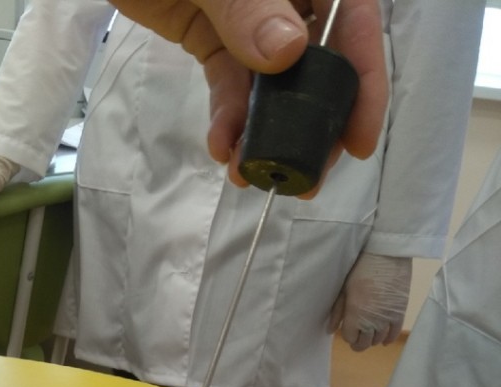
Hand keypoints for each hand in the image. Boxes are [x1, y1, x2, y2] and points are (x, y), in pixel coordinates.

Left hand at [110, 1, 387, 181]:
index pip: (352, 19)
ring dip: (263, 132)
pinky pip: (230, 83)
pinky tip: (221, 146)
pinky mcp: (216, 37)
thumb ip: (248, 6)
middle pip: (318, 61)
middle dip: (310, 124)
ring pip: (273, 82)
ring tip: (248, 174)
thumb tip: (289, 50)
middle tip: (303, 177)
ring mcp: (251, 17)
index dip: (363, 79)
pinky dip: (227, 116)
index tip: (358, 139)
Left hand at [329, 253, 412, 350]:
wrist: (387, 255)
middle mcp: (372, 321)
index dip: (348, 336)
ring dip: (372, 339)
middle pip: (364, 343)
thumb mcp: (344, 290)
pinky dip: (388, 338)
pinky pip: (394, 333)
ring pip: (378, 340)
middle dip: (359, 341)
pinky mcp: (400, 313)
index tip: (347, 330)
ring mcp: (387, 319)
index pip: (350, 338)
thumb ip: (337, 312)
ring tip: (369, 332)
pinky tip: (383, 339)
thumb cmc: (360, 269)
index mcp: (355, 315)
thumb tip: (330, 331)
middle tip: (357, 335)